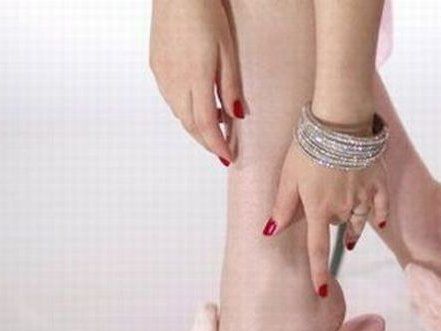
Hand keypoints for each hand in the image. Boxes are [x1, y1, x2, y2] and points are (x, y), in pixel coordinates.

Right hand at [149, 0, 243, 163]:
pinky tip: (198, 106)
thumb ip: (230, 87)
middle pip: (191, 125)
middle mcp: (174, 82)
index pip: (206, 125)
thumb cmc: (206, 16)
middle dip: (207, 142)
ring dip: (197, 128)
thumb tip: (236, 116)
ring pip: (179, 114)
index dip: (217, 145)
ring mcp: (162, 76)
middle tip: (223, 151)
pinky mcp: (156, 68)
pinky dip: (186, 111)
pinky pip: (171, 100)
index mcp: (196, 80)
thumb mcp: (228, 52)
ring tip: (216, 130)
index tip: (228, 157)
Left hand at [264, 138, 388, 296]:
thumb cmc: (308, 146)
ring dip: (352, 227)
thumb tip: (270, 232)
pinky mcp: (378, 182)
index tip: (323, 292)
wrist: (341, 121)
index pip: (318, 249)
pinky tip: (378, 222)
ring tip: (349, 236)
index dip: (319, 272)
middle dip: (329, 222)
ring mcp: (364, 196)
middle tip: (322, 206)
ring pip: (358, 220)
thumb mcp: (288, 176)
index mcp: (319, 208)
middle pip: (337, 226)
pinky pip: (381, 207)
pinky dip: (379, 216)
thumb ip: (282, 206)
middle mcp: (343, 208)